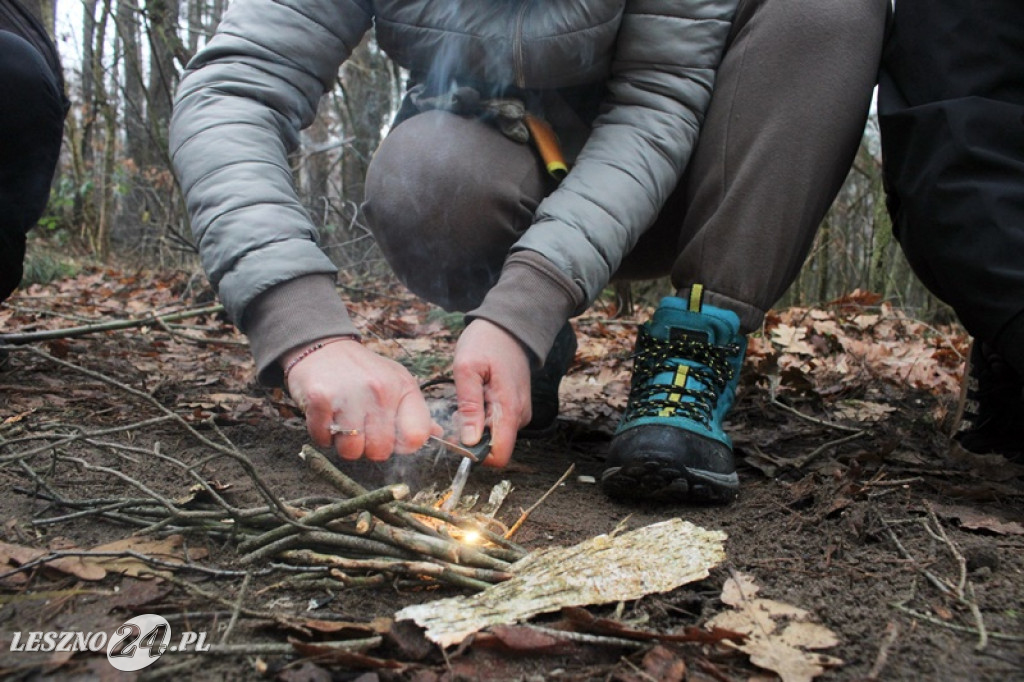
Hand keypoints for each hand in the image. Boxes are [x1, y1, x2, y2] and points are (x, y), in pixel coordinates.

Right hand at [283, 338, 437, 460]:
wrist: (323, 347)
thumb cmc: (363, 371)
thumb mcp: (396, 382)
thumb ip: (415, 411)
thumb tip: (438, 433)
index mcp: (404, 388)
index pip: (416, 436)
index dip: (403, 446)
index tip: (392, 438)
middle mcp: (380, 390)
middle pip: (380, 450)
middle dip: (369, 448)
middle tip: (361, 429)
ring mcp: (350, 395)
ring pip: (351, 450)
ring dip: (343, 443)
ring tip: (343, 422)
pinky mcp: (321, 398)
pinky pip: (323, 439)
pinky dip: (322, 434)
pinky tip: (326, 416)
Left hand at [452, 319, 531, 466]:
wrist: (508, 326)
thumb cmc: (486, 342)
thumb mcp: (467, 368)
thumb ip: (469, 406)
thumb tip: (470, 440)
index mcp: (509, 409)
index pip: (499, 454)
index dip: (475, 453)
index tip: (457, 435)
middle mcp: (520, 416)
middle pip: (494, 448)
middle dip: (471, 437)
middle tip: (457, 411)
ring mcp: (519, 413)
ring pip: (494, 437)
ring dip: (476, 426)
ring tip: (467, 399)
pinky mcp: (516, 409)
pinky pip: (497, 425)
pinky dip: (482, 418)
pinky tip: (476, 397)